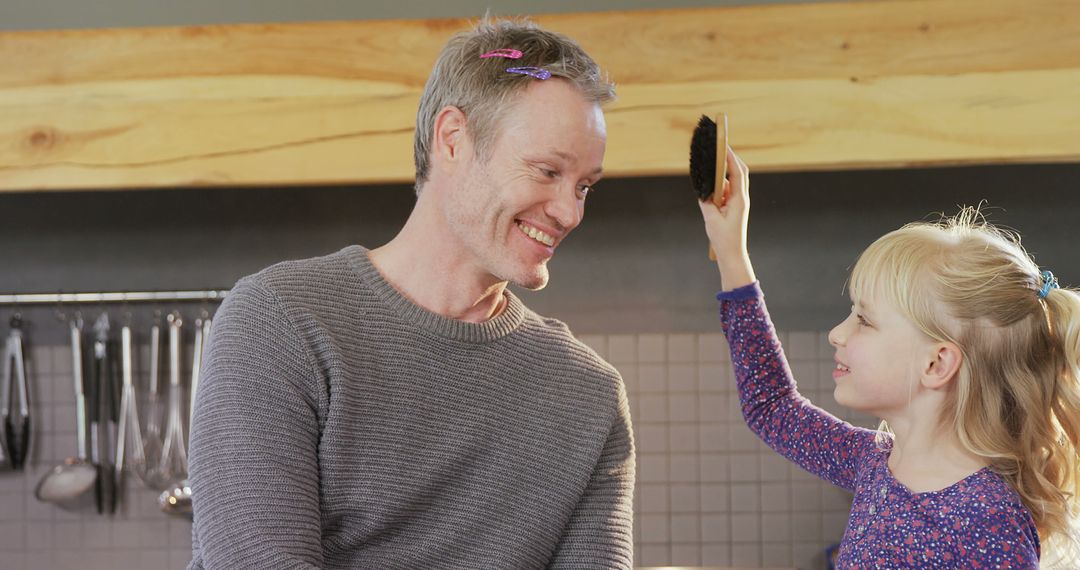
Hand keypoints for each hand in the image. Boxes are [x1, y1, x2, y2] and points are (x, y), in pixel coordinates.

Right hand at [697, 147, 755, 289]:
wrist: (732, 254)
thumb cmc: (723, 238)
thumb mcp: (711, 218)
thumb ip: (706, 201)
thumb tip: (704, 189)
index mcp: (739, 199)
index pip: (737, 173)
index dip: (731, 158)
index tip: (724, 145)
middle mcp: (741, 198)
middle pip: (739, 172)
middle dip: (731, 159)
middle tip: (720, 147)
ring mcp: (739, 202)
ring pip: (733, 181)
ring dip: (724, 172)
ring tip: (713, 163)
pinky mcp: (734, 207)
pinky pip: (728, 190)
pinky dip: (720, 184)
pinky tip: (711, 184)